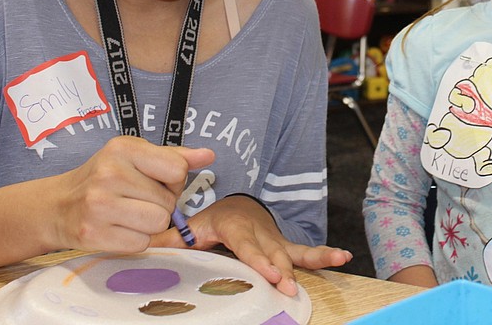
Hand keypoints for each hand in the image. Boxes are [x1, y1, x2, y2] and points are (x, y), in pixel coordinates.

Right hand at [49, 135, 213, 252]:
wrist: (58, 205)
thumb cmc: (104, 178)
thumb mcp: (136, 156)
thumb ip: (175, 156)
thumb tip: (208, 155)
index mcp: (123, 148)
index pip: (177, 169)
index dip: (173, 180)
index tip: (155, 180)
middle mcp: (109, 173)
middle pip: (169, 201)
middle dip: (160, 204)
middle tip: (136, 199)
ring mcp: (99, 205)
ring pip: (158, 223)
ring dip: (150, 224)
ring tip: (129, 213)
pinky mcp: (93, 234)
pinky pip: (141, 244)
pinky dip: (135, 240)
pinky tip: (118, 228)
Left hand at [152, 195, 351, 295]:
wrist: (233, 205)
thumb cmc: (209, 219)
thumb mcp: (188, 224)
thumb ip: (170, 236)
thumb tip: (147, 243)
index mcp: (232, 224)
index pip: (246, 244)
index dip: (257, 258)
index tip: (269, 274)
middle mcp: (258, 230)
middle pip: (272, 252)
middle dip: (281, 269)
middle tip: (288, 286)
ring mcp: (273, 238)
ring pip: (291, 250)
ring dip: (311, 259)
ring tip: (335, 260)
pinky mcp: (283, 245)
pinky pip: (304, 251)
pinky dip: (324, 254)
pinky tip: (343, 256)